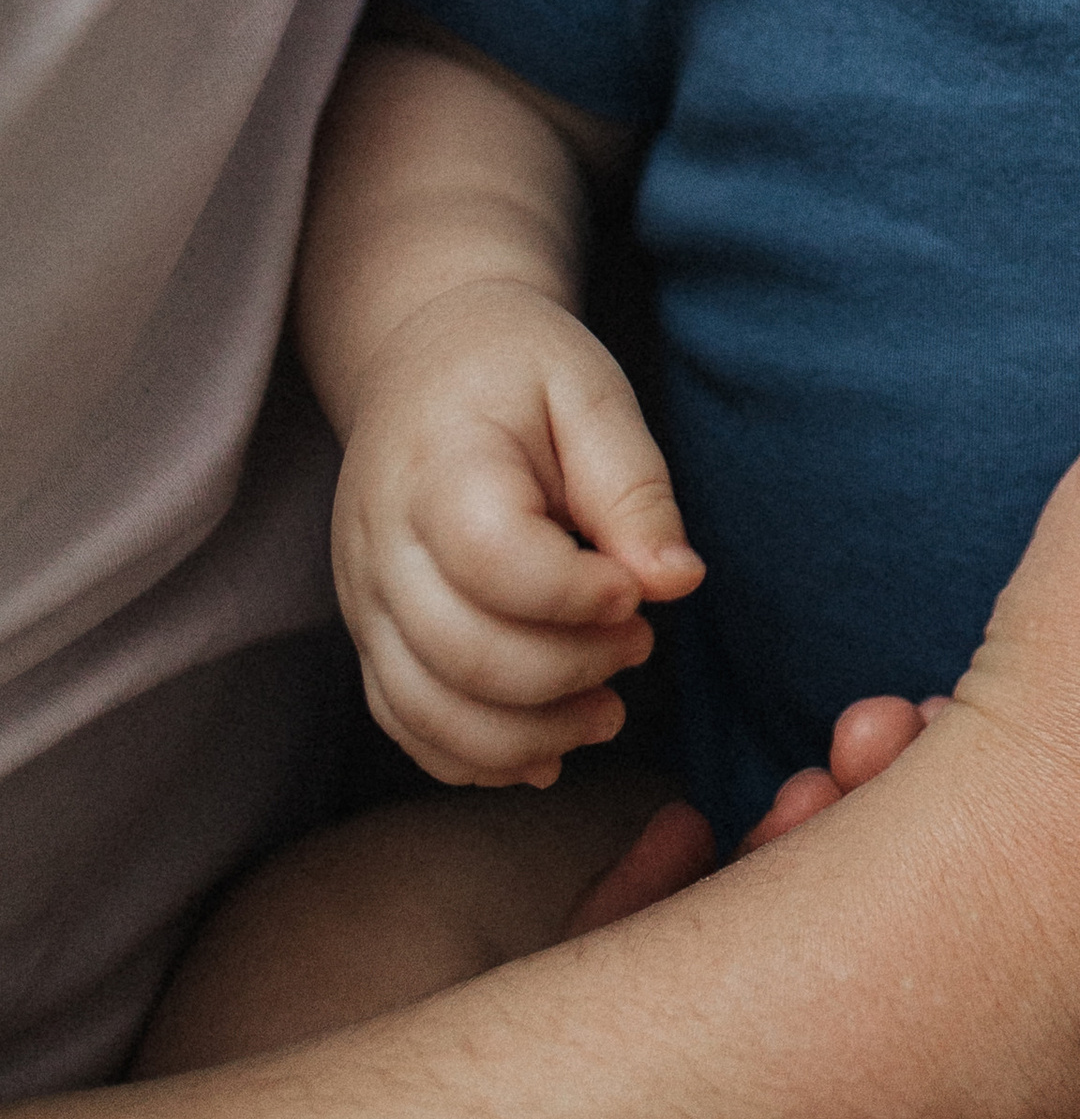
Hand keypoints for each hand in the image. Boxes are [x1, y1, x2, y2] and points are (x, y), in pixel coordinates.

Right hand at [331, 283, 703, 785]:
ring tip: (608, 712)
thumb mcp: (591, 392)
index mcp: (439, 465)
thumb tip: (676, 583)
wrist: (424, 361)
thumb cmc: (517, 372)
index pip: (496, 562)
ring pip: (428, 709)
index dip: (579, 597)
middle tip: (640, 645)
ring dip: (529, 735)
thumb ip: (633, 486)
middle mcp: (383, 542)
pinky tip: (547, 748)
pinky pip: (404, 723)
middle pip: (463, 653)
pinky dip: (475, 757)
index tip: (638, 591)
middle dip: (569, 673)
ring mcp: (364, 597)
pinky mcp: (368, 635)